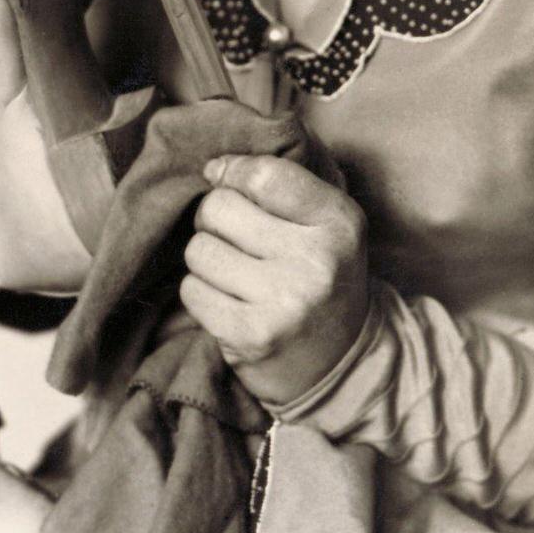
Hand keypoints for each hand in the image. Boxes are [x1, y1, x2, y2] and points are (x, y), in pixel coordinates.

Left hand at [180, 154, 369, 406]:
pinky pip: (192, 291)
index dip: (235, 172)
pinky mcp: (251, 336)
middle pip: (220, 207)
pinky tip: (229, 302)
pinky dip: (202, 294)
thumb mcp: (324, 224)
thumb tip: (213, 167)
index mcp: (339, 223)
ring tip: (236, 275)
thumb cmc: (321, 278)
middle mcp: (316, 260)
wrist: (341, 365)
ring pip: (199, 249)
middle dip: (216, 219)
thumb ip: (278, 186)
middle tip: (236, 240)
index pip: (264, 174)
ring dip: (207, 260)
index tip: (228, 181)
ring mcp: (284, 301)